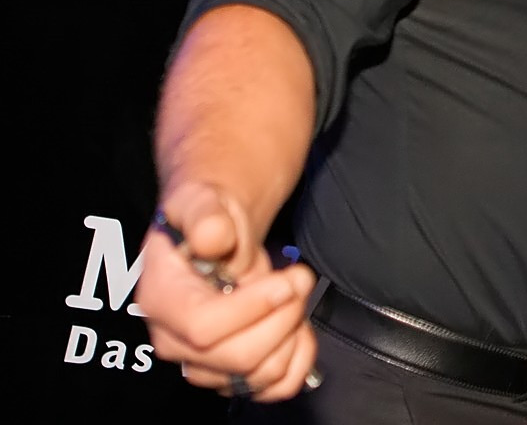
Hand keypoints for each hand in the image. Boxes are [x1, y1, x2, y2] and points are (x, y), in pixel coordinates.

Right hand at [135, 181, 317, 401]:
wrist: (216, 234)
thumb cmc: (206, 217)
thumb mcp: (202, 202)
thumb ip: (206, 217)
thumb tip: (212, 239)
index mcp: (160, 300)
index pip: (204, 326)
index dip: (253, 307)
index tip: (287, 279)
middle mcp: (174, 340)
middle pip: (237, 357)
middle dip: (283, 317)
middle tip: (300, 279)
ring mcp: (201, 363)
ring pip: (258, 376)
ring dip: (292, 334)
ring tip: (295, 296)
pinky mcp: (229, 374)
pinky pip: (272, 388)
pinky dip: (299, 361)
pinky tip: (300, 328)